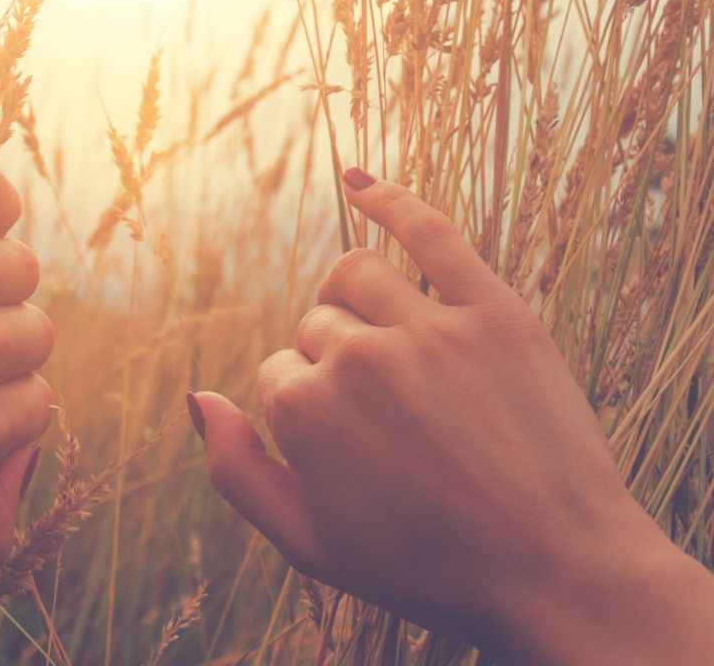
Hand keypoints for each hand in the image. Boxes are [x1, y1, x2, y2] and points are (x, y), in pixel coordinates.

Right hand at [189, 169, 713, 662]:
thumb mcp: (308, 544)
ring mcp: (430, 328)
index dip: (307, 412)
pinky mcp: (496, 310)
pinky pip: (431, 230)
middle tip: (387, 420)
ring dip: (350, 296)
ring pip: (356, 273)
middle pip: (317, 325)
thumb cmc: (426, 565)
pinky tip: (359, 181)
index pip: (277, 373)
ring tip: (374, 329)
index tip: (353, 449)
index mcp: (305, 412)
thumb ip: (235, 470)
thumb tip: (196, 396)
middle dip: (333, 363)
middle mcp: (358, 359)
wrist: (557, 572)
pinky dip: (391, 197)